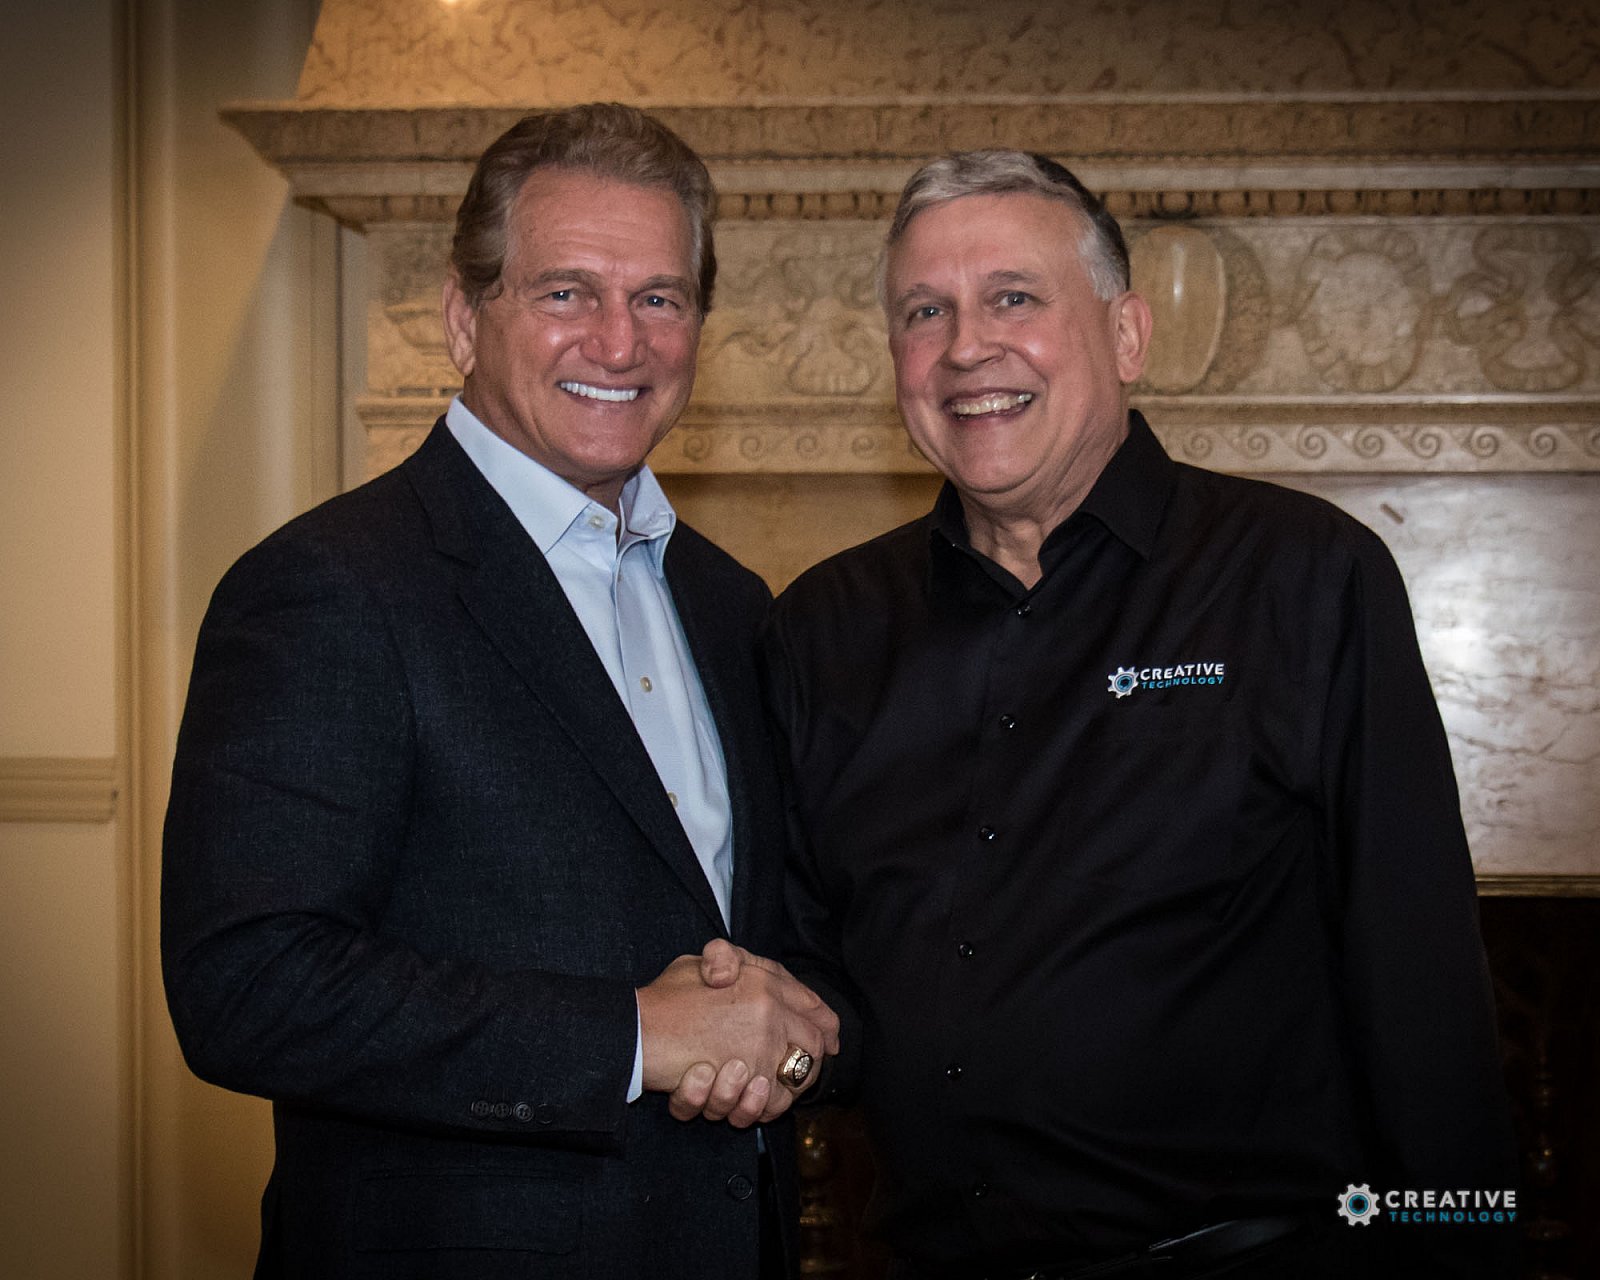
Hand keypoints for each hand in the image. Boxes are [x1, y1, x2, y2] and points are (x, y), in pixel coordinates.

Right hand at [640, 940, 837, 1124]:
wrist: (637, 1033)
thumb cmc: (663, 999)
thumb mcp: (697, 963)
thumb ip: (727, 961)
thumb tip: (736, 973)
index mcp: (762, 983)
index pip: (813, 1006)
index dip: (826, 1024)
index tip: (831, 1038)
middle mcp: (768, 1013)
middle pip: (814, 1044)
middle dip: (810, 1061)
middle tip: (795, 1071)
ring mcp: (759, 1048)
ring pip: (796, 1078)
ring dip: (784, 1087)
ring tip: (762, 1086)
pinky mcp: (744, 1082)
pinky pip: (772, 1105)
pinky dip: (763, 1108)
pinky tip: (748, 1099)